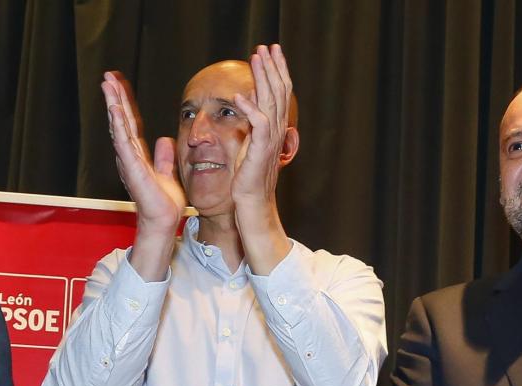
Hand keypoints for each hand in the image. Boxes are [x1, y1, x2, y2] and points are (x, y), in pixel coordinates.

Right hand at [102, 70, 184, 278]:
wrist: (163, 220)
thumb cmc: (163, 201)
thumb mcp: (167, 172)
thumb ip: (164, 156)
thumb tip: (165, 139)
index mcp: (138, 154)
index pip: (131, 123)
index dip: (125, 103)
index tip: (119, 83)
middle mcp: (129, 155)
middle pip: (121, 121)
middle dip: (114, 98)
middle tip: (107, 77)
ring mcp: (129, 161)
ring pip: (119, 128)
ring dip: (113, 106)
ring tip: (108, 87)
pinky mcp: (132, 169)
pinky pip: (124, 144)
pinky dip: (119, 128)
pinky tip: (115, 112)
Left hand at [229, 44, 292, 206]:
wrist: (253, 202)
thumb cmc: (249, 176)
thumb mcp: (251, 141)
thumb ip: (254, 119)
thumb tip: (251, 96)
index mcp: (275, 127)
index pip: (280, 93)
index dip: (277, 71)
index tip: (271, 51)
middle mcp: (277, 131)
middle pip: (279, 92)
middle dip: (273, 67)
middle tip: (268, 46)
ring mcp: (270, 140)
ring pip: (271, 102)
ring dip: (264, 78)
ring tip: (257, 58)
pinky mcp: (260, 150)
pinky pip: (258, 124)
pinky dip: (250, 108)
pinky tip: (241, 95)